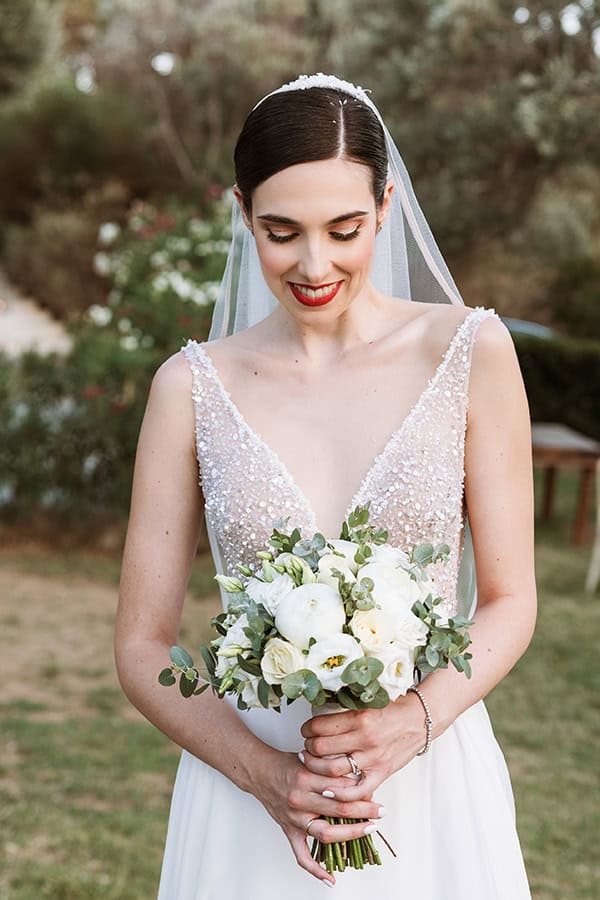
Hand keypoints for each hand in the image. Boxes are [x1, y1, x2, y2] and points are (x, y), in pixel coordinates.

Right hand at [252, 746, 385, 884]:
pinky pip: (302, 855)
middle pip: (338, 809)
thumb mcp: (310, 758)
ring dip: (351, 834)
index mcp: (306, 777)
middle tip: (380, 811)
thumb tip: (358, 778)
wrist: (260, 772)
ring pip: (326, 832)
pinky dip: (316, 870)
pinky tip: (331, 878)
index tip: (374, 791)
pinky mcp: (289, 830)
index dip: (360, 789)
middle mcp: (300, 799)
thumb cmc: (287, 764)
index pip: (339, 786)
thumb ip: (331, 767)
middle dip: (364, 810)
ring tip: (368, 830)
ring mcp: (294, 818)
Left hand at [300, 693, 425, 796]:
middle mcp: (364, 738)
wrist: (420, 720)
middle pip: (322, 748)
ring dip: (317, 769)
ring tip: (313, 764)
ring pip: (333, 769)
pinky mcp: (381, 772)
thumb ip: (346, 713)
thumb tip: (321, 719)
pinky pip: (357, 790)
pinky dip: (340, 793)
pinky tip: (329, 790)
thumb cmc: (394, 710)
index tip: (306, 730)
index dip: (307, 729)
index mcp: (359, 717)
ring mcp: (373, 758)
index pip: (320, 726)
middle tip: (307, 748)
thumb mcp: (367, 705)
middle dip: (309, 748)